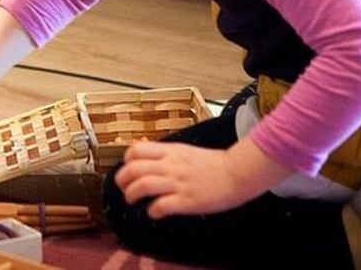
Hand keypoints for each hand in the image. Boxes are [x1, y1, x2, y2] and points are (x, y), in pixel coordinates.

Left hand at [114, 138, 287, 217]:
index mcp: (169, 151)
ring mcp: (178, 183)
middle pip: (133, 169)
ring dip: (132, 195)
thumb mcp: (183, 150)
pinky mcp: (187, 200)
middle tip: (125, 190)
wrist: (238, 172)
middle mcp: (170, 165)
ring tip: (133, 201)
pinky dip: (152, 211)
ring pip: (142, 185)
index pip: (135, 150)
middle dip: (122, 181)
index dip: (126, 162)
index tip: (129, 171)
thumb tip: (140, 147)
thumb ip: (162, 152)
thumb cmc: (211, 163)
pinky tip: (155, 212)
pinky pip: (161, 205)